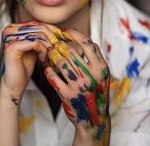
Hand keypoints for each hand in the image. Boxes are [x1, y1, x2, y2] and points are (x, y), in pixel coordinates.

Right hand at [0, 21, 56, 103]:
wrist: (15, 85)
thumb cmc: (24, 67)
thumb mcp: (34, 47)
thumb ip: (40, 36)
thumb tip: (56, 28)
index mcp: (13, 27)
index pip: (38, 22)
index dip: (52, 30)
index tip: (60, 39)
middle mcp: (9, 29)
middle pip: (39, 26)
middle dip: (52, 38)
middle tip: (57, 48)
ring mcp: (9, 37)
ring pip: (39, 34)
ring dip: (48, 46)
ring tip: (49, 56)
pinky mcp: (12, 47)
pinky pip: (35, 42)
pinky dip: (43, 51)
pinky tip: (43, 59)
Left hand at [44, 27, 110, 144]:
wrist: (94, 119)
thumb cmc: (96, 90)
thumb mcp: (102, 73)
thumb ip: (95, 55)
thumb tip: (80, 36)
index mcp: (101, 67)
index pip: (87, 43)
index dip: (74, 34)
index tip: (64, 31)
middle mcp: (92, 76)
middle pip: (71, 51)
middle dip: (60, 45)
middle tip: (54, 44)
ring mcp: (79, 86)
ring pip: (60, 62)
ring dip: (52, 56)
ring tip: (50, 53)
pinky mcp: (68, 95)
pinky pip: (53, 77)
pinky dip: (48, 71)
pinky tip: (48, 69)